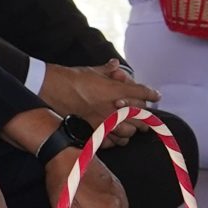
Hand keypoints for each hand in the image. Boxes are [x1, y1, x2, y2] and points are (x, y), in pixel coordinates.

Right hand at [38, 63, 159, 139]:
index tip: (156, 96)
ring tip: (130, 126)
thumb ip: (108, 70)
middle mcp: (114, 108)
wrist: (51, 89)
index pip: (143, 93)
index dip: (152, 95)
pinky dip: (115, 139)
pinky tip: (114, 135)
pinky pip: (112, 142)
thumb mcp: (92, 70)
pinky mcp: (93, 132)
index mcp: (117, 90)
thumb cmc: (72, 78)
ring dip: (131, 129)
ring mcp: (104, 122)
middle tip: (144, 115)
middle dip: (144, 115)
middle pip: (141, 117)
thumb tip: (115, 65)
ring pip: (129, 132)